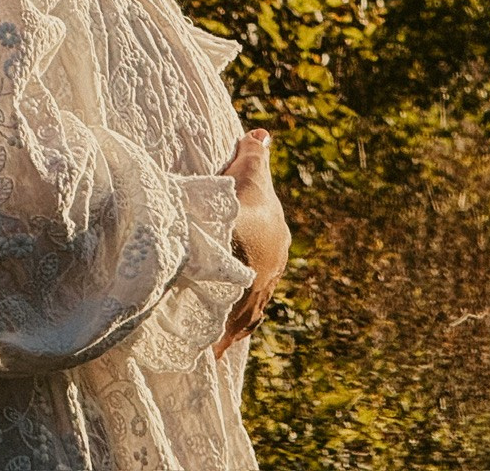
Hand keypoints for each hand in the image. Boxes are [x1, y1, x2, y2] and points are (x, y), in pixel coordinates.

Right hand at [214, 128, 289, 357]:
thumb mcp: (248, 172)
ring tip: (215, 336)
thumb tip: (262, 134)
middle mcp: (273, 269)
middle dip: (240, 289)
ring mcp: (259, 292)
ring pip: (245, 308)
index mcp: (276, 239)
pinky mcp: (241, 310)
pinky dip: (223, 339)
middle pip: (255, 281)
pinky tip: (213, 355)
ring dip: (231, 318)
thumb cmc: (243, 201)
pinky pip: (233, 328)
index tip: (236, 265)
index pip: (265, 249)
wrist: (238, 232)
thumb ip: (254, 154)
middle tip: (220, 301)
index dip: (248, 255)